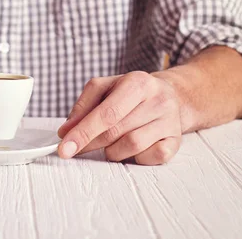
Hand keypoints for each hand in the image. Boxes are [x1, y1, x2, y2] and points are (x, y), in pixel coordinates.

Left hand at [57, 71, 182, 164]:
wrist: (171, 95)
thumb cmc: (131, 93)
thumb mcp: (105, 88)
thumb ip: (83, 107)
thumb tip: (66, 131)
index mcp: (137, 82)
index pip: (106, 113)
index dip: (83, 133)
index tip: (65, 149)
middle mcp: (158, 100)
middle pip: (116, 132)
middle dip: (90, 143)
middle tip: (77, 148)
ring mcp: (170, 121)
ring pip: (132, 147)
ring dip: (113, 151)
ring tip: (110, 143)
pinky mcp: (176, 141)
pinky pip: (150, 158)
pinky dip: (135, 158)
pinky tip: (131, 149)